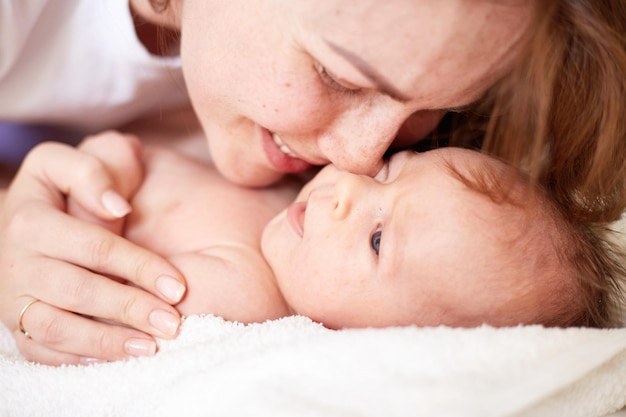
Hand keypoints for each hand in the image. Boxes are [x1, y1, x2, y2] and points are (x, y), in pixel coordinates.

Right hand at [0, 131, 185, 364]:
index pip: (94, 246)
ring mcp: (14, 294)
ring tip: (150, 348)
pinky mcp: (16, 320)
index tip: (179, 283)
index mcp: (30, 216)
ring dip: (106, 341)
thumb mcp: (71, 165)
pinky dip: (78, 358)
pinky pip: (40, 350)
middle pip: (78, 290)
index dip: (139, 265)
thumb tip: (118, 207)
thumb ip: (93, 172)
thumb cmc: (66, 189)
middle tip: (174, 323)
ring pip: (56, 327)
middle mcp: (16, 259)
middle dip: (130, 308)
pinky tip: (117, 358)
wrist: (27, 219)